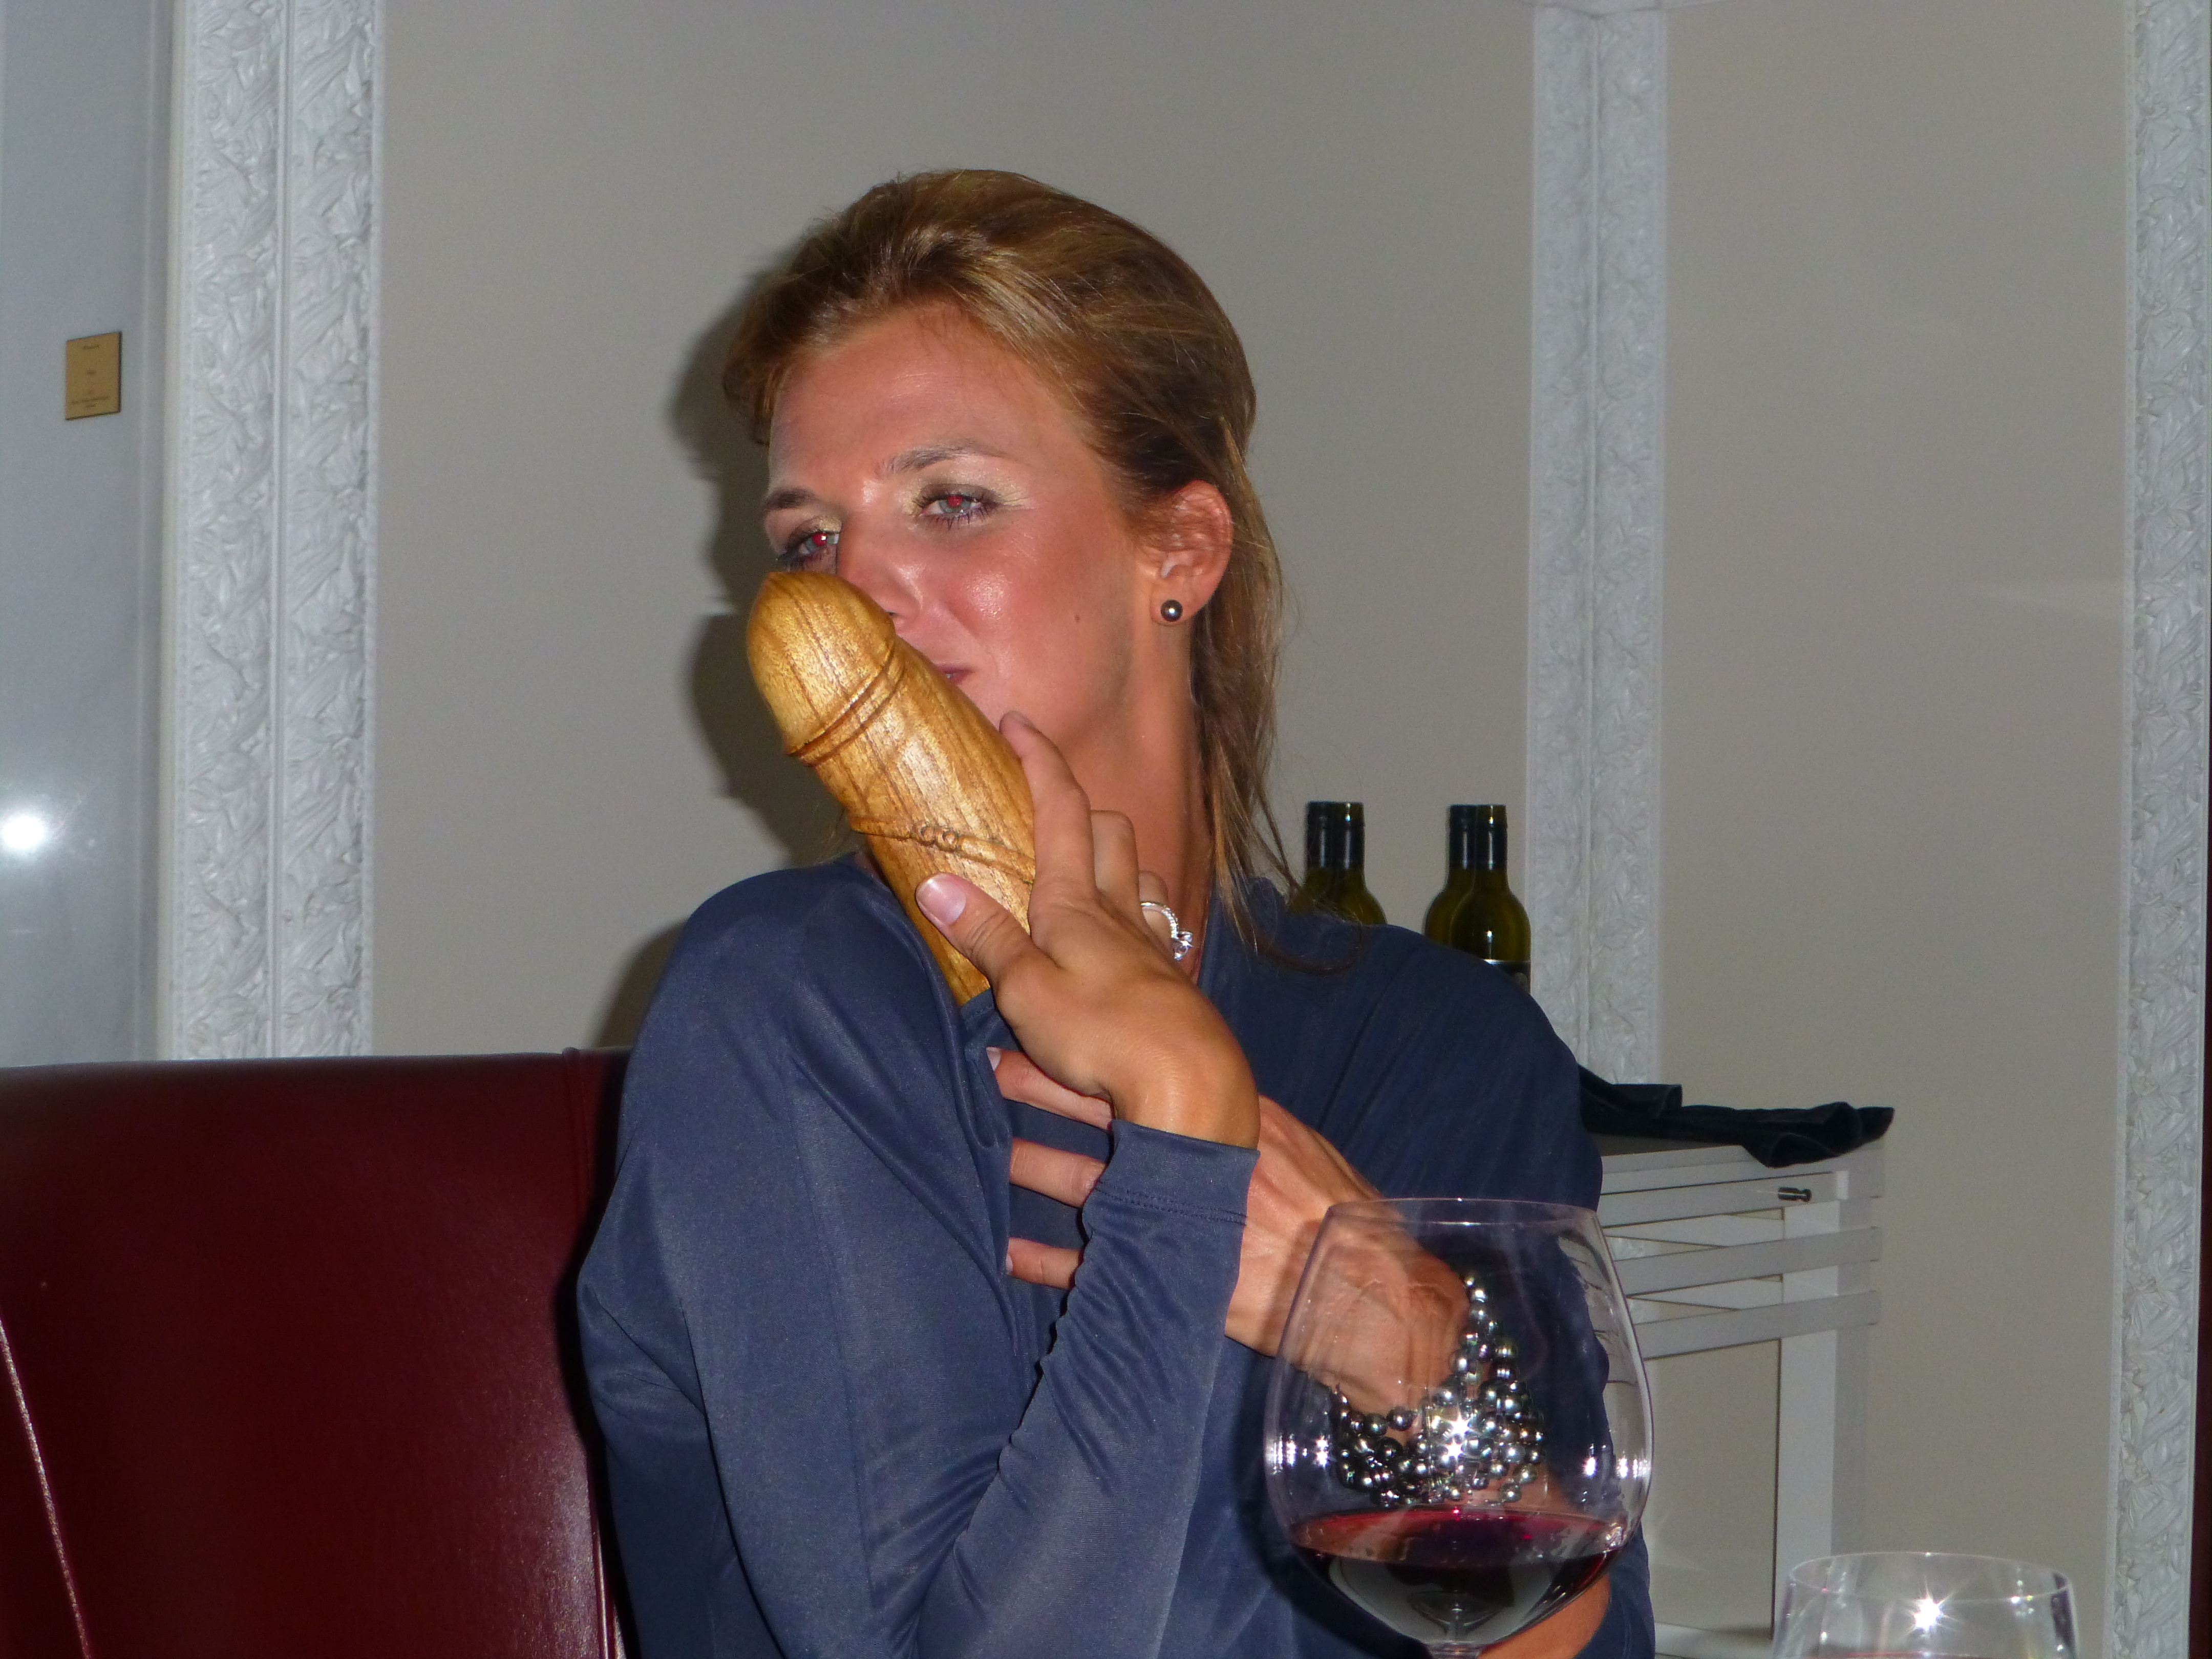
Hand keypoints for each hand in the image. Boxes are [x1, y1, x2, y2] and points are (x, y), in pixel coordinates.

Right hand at [916, 714, 1257, 1147]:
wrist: (1190, 1085)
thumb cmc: (1103, 1035)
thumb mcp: (1027, 990)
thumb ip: (986, 936)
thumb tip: (936, 882)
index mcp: (1077, 903)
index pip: (1060, 809)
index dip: (1039, 760)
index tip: (1016, 723)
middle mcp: (1119, 913)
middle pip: (1110, 832)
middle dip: (1078, 804)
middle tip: (1044, 805)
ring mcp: (1150, 946)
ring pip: (1141, 877)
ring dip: (1115, 858)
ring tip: (1087, 867)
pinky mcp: (1169, 984)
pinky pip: (1155, 928)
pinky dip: (1134, 915)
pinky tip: (1124, 940)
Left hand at [995, 1048, 1376, 1355]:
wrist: (1360, 1289)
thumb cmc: (1333, 1210)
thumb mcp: (1291, 1144)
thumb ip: (1242, 1115)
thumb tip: (1202, 1078)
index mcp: (1223, 1125)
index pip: (1148, 1074)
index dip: (1094, 1051)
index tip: (1050, 1024)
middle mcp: (1190, 1164)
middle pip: (1105, 1119)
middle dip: (1047, 1090)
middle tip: (995, 1063)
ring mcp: (1172, 1224)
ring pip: (1086, 1188)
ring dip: (1033, 1165)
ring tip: (989, 1146)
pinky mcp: (1164, 1281)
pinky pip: (1091, 1271)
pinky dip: (1048, 1263)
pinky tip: (1008, 1253)